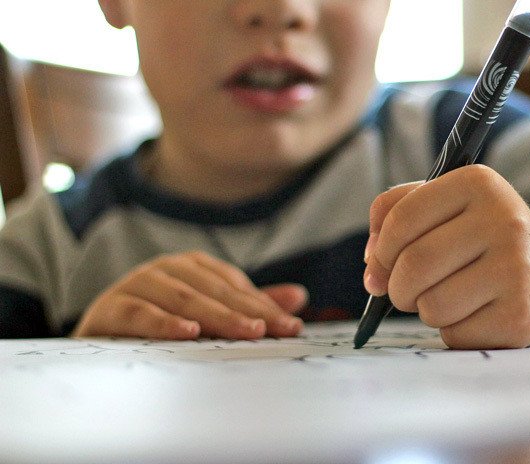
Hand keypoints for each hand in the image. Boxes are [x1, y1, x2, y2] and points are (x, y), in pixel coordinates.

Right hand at [73, 251, 306, 338]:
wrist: (99, 336)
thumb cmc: (161, 321)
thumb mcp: (208, 313)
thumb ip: (250, 306)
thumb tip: (299, 297)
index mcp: (193, 267)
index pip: (236, 286)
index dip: (265, 306)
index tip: (292, 326)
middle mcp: (167, 269)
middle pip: (213, 291)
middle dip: (247, 312)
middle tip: (273, 331)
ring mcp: (138, 284)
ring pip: (183, 299)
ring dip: (215, 315)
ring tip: (245, 331)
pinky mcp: (111, 307)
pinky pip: (141, 313)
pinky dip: (164, 323)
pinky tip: (187, 333)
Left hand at [364, 165, 529, 348]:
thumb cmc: (484, 239)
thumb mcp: (447, 207)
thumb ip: (395, 216)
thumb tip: (372, 269)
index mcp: (479, 183)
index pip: (401, 218)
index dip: (379, 250)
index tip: (380, 265)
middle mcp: (504, 221)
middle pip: (414, 265)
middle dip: (396, 287)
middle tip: (405, 291)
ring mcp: (517, 270)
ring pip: (431, 305)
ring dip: (426, 310)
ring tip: (450, 298)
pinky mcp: (520, 317)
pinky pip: (454, 334)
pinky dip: (453, 330)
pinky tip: (477, 314)